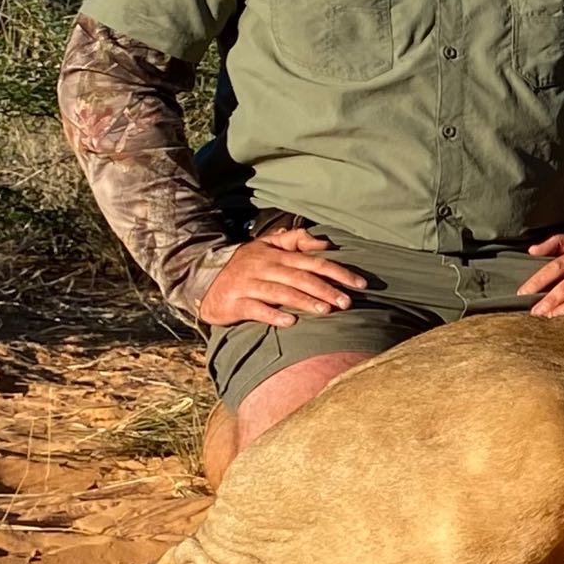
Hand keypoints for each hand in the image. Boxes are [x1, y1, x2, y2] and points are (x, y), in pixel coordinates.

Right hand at [196, 227, 367, 328]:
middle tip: (348, 302)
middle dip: (326, 289)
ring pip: (280, 292)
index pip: (313, 262)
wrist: (202, 280)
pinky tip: (290, 322)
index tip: (360, 283)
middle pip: (300, 277)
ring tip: (327, 310)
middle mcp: (263, 267)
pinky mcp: (234, 303)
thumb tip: (325, 242)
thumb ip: (295, 241)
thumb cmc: (245, 265)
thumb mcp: (266, 246)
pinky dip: (273, 315)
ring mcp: (247, 285)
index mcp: (276, 255)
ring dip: (305, 301)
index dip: (338, 272)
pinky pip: (255, 309)